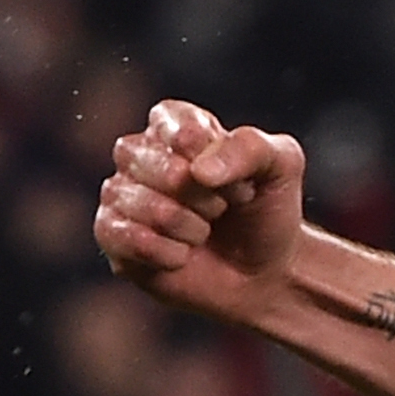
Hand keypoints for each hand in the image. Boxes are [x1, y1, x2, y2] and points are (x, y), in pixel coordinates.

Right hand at [94, 99, 308, 322]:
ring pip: (137, 201)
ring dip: (187, 225)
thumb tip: (198, 171)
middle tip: (221, 209)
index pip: (172, 122)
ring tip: (204, 232)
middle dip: (200, 195)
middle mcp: (140, 155)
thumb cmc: (268, 211)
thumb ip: (249, 148)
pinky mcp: (113, 237)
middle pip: (151, 162)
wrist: (264, 273)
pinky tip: (183, 255)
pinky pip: (124, 237)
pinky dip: (167, 252)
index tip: (238, 179)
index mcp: (176, 125)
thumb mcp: (281, 166)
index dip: (208, 154)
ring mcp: (121, 196)